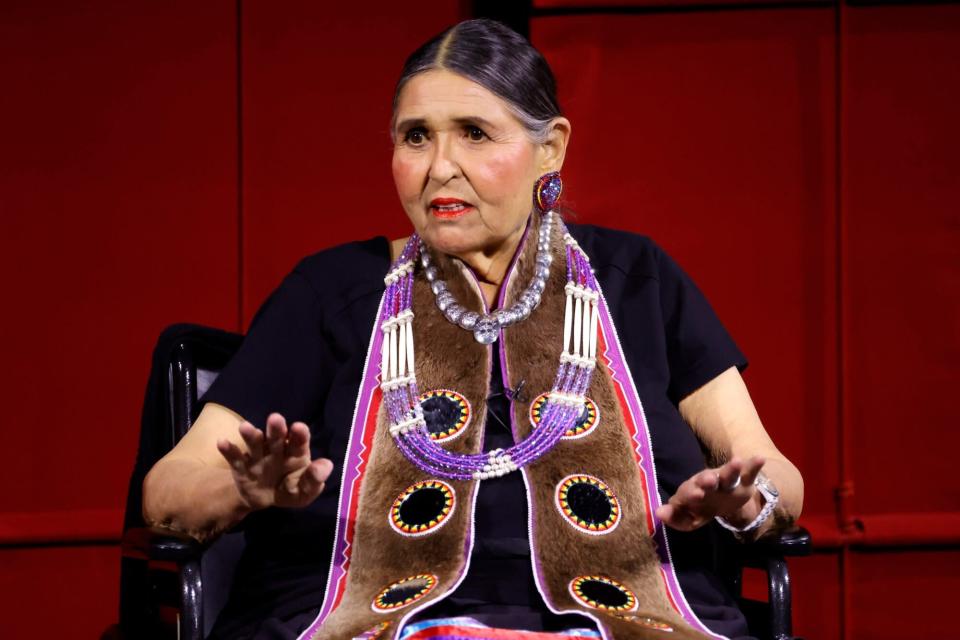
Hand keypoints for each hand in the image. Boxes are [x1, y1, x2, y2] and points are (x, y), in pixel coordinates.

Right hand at [216, 412, 333, 510]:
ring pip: (255, 443)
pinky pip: (234, 457)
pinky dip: (228, 450)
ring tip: (245, 427)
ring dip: (251, 434)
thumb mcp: (304, 491)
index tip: (299, 427)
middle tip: (275, 418)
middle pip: (277, 437)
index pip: (300, 442)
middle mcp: (277, 449)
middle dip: (276, 429)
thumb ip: (314, 480)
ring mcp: (258, 456)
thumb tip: (327, 466)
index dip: (299, 434)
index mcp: (296, 452)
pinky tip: (222, 442)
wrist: (263, 497)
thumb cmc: (289, 488)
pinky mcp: (241, 465)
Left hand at [655, 456, 764, 531]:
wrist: (721, 503)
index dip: (691, 493)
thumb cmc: (699, 508)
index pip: (689, 492)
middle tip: (709, 480)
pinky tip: (760, 458)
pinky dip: (754, 465)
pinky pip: (749, 472)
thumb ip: (675, 517)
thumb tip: (658, 513)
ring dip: (731, 468)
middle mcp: (708, 482)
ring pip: (727, 473)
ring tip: (737, 461)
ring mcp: (725, 480)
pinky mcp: (742, 482)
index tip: (696, 495)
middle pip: (706, 479)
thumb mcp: (688, 518)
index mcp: (692, 490)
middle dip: (707, 480)